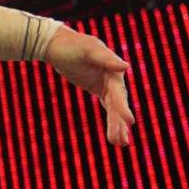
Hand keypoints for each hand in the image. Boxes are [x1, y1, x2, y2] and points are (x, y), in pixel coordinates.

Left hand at [48, 27, 133, 146]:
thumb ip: (106, 59)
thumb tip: (126, 66)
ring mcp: (107, 85)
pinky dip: (111, 120)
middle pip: (117, 104)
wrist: (59, 44)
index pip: (118, 92)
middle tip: (122, 142)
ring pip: (113, 109)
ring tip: (121, 144)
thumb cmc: (74, 45)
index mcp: (113, 70)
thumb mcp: (89, 50)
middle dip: (119, 123)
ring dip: (117, 126)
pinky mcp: (99, 89)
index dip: (123, 108)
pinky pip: (108, 107)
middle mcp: (114, 78)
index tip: (129, 122)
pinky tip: (115, 135)